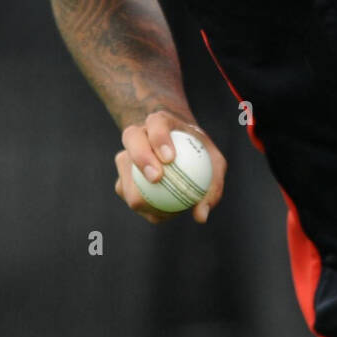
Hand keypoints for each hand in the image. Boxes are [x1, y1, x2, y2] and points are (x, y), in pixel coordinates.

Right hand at [114, 109, 226, 223]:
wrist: (179, 150)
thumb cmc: (199, 155)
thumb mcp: (214, 164)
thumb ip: (212, 186)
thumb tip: (201, 215)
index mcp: (160, 121)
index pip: (157, 123)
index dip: (159, 139)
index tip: (170, 158)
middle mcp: (139, 133)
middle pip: (132, 138)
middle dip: (141, 157)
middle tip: (157, 178)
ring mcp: (126, 152)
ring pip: (123, 166)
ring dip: (135, 187)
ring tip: (158, 208)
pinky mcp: (122, 174)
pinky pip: (124, 190)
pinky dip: (139, 203)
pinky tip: (158, 215)